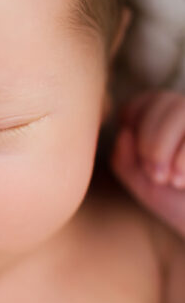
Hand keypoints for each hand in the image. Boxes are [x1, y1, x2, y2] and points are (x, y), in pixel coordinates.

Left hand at [109, 89, 184, 239]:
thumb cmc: (175, 200)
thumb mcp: (141, 181)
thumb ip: (123, 157)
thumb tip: (124, 131)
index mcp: (163, 117)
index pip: (138, 104)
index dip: (135, 130)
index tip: (141, 164)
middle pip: (163, 102)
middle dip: (151, 142)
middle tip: (156, 176)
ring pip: (180, 109)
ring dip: (165, 147)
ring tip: (172, 180)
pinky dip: (184, 156)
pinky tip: (183, 181)